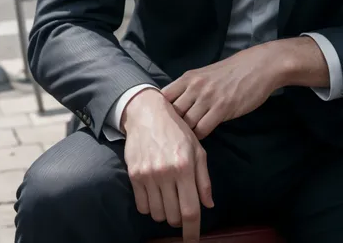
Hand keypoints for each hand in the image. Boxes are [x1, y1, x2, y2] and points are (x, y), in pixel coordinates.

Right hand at [122, 88, 213, 242]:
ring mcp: (148, 175)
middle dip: (179, 219)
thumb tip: (208, 205)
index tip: (193, 242)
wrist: (147, 113)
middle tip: (181, 207)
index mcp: (185, 167)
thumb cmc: (177, 130)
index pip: (190, 210)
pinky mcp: (134, 175)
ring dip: (164, 213)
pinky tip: (155, 193)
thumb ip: (204, 179)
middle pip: (173, 216)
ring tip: (168, 197)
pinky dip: (150, 207)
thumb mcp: (197, 149)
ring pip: (157, 214)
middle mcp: (166, 173)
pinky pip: (142, 206)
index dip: (192, 232)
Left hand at [162, 43, 279, 139]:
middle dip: (170, 126)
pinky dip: (199, 136)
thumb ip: (189, 88)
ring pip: (186, 123)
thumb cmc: (231, 72)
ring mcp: (208, 97)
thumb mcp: (204, 75)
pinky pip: (202, 129)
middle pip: (172, 112)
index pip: (162, 97)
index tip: (159, 122)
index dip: (158, 111)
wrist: (257, 66)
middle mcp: (194, 86)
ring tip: (184, 141)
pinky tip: (200, 138)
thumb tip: (174, 106)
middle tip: (171, 137)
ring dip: (185, 134)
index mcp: (188, 78)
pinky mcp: (222, 108)